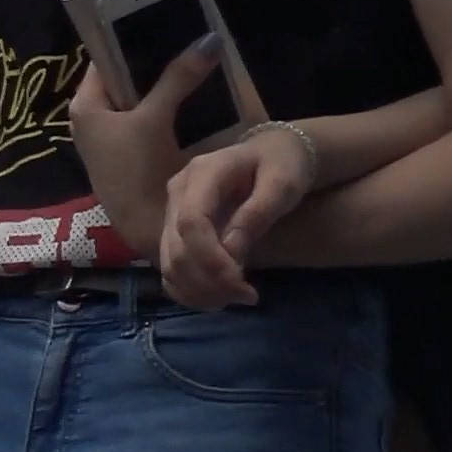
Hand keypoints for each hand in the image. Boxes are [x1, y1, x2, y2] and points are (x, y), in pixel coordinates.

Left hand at [68, 40, 223, 265]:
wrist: (142, 228)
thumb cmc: (136, 169)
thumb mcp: (155, 118)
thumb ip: (179, 78)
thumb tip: (209, 40)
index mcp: (86, 104)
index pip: (105, 55)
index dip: (131, 36)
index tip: (163, 17)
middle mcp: (92, 117)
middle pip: (124, 76)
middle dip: (154, 59)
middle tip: (187, 35)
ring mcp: (111, 136)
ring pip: (139, 97)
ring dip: (164, 83)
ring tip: (194, 57)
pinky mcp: (130, 152)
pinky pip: (148, 117)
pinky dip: (167, 105)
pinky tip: (193, 94)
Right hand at [159, 122, 318, 310]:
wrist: (271, 153)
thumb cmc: (282, 165)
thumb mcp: (282, 185)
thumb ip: (256, 214)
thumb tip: (230, 253)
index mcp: (203, 174)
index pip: (191, 222)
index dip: (210, 258)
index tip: (239, 281)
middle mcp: (179, 191)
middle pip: (176, 248)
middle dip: (208, 281)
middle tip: (247, 296)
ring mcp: (172, 211)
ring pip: (169, 264)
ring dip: (199, 291)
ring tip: (237, 298)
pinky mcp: (175, 231)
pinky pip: (170, 269)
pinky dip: (189, 290)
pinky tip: (218, 298)